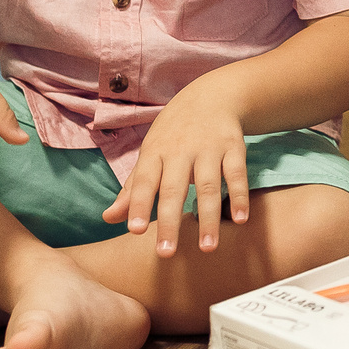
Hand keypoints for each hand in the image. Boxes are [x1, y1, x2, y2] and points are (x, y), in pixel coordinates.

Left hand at [104, 66, 251, 254]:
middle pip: (173, 189)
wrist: (211, 95)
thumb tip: (108, 219)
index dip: (138, 205)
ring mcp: (208, 149)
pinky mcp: (234, 147)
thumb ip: (132, 189)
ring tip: (208, 248)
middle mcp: (180, 151)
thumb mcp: (150, 155)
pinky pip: (237, 174)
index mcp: (155, 153)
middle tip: (165, 253)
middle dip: (169, 221)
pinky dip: (239, 196)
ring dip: (208, 217)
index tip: (134, 231)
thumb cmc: (173, 133)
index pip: (144, 182)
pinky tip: (240, 220)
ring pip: (208, 186)